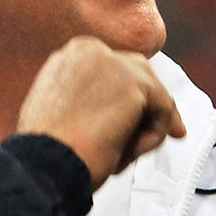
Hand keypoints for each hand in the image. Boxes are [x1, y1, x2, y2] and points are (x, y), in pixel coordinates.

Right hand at [14, 37, 185, 188]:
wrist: (42, 165)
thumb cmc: (47, 151)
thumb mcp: (61, 110)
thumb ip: (87, 97)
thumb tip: (117, 109)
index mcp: (72, 54)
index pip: (115, 67)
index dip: (133, 95)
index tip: (143, 119)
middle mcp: (92, 50)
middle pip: (140, 72)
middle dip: (154, 103)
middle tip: (172, 130)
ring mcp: (113, 64)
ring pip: (153, 94)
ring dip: (147, 128)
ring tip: (120, 157)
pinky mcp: (133, 85)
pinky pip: (163, 110)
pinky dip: (153, 137)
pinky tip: (125, 156)